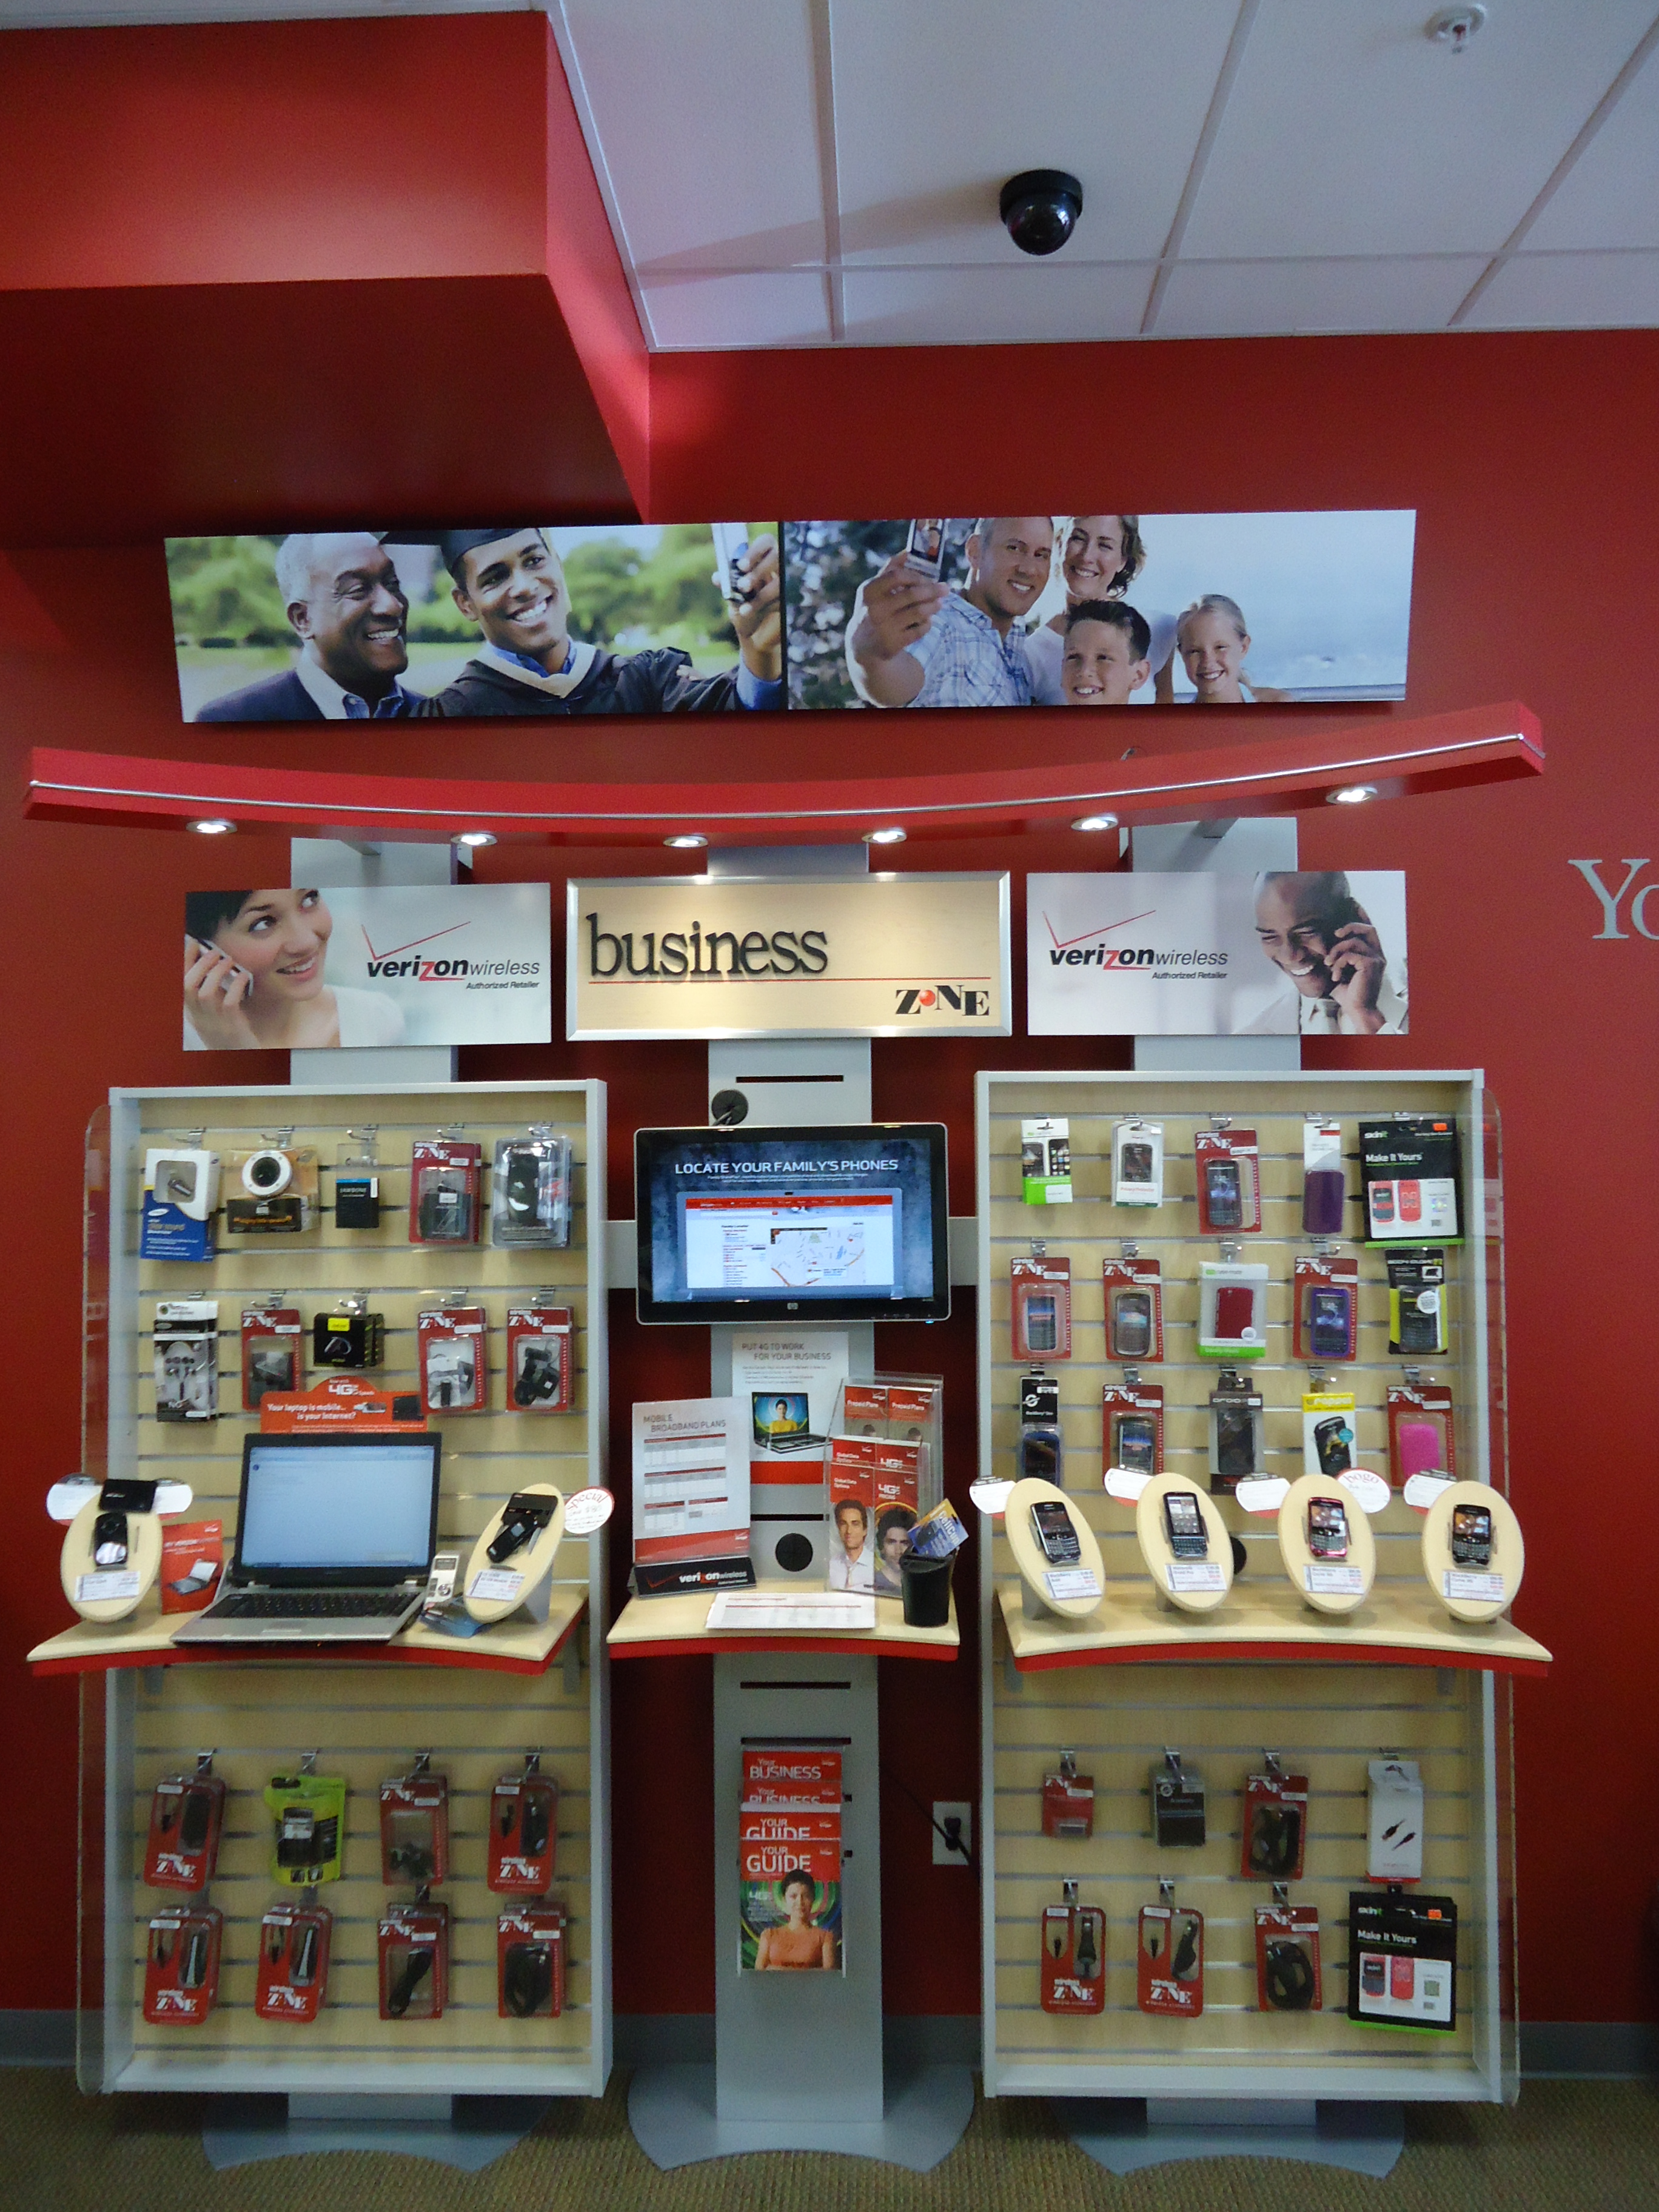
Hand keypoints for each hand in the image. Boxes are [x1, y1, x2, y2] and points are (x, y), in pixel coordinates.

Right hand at [183, 936, 259, 1048]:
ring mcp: (215, 1022)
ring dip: (216, 972)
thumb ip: (210, 991)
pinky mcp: (232, 1026)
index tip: (192, 943)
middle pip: (187, 986)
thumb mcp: (213, 1011)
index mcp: (192, 1012)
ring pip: (205, 993)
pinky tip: (243, 976)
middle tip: (214, 952)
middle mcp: (199, 1016)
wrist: (241, 1057)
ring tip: (228, 960)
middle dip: (199, 964)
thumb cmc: (229, 1030)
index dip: (184, 961)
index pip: (181, 983)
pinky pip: (229, 1002)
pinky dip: (235, 986)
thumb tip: (212, 964)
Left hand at [729, 531, 781, 681]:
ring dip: (760, 593)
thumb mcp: (733, 596)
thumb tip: (718, 577)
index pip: (766, 543)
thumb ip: (727, 584)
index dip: (755, 551)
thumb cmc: (744, 610)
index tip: (741, 566)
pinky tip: (746, 611)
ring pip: (780, 581)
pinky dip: (761, 606)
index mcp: (763, 560)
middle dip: (759, 571)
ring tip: (743, 605)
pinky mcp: (790, 602)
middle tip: (743, 586)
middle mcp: (777, 569)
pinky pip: (781, 599)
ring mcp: (786, 585)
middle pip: (777, 557)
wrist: (755, 637)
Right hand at [847, 553, 948, 702]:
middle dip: (933, 590)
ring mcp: (884, 627)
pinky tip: (928, 620)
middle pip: (912, 594)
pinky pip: (919, 630)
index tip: (926, 578)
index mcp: (869, 591)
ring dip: (933, 606)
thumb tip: (908, 551)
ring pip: (918, 612)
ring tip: (940, 603)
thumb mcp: (874, 590)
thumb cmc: (874, 609)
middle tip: (946, 588)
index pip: (897, 576)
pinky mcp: (893, 643)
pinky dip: (927, 624)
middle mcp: (875, 609)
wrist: (863, 645)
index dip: (916, 576)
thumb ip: (890, 570)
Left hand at [1323, 911, 1386, 1032]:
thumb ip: (1336, 956)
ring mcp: (1376, 959)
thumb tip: (1319, 943)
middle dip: (1351, 926)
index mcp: (1371, 954)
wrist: (1356, 1010)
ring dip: (1336, 951)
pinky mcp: (1371, 965)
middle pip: (1368, 928)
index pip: (1369, 930)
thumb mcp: (1338, 970)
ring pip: (1354, 942)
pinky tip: (1335, 976)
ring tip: (1329, 964)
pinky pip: (1351, 955)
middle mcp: (1377, 955)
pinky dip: (1339, 964)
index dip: (1361, 915)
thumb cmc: (1347, 992)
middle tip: (1335, 934)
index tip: (1351, 903)